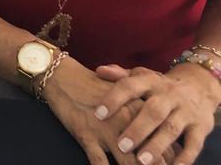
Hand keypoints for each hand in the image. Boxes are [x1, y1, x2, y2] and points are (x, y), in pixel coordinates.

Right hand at [42, 57, 178, 164]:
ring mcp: (106, 130)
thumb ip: (143, 114)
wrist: (61, 75)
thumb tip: (162, 137)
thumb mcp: (122, 95)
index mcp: (138, 110)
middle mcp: (125, 121)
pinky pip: (99, 162)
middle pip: (149, 156)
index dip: (169, 160)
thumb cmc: (92, 86)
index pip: (162, 143)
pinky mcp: (86, 135)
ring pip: (128, 162)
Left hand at [94, 63, 220, 164]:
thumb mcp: (142, 76)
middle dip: (137, 129)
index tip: (98, 114)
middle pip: (153, 111)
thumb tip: (99, 70)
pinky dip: (185, 157)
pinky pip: (194, 143)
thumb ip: (121, 76)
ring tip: (141, 160)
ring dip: (157, 146)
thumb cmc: (159, 85)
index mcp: (150, 81)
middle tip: (121, 145)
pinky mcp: (201, 127)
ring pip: (171, 129)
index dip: (114, 99)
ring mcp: (186, 111)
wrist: (199, 85)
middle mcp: (169, 95)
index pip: (130, 86)